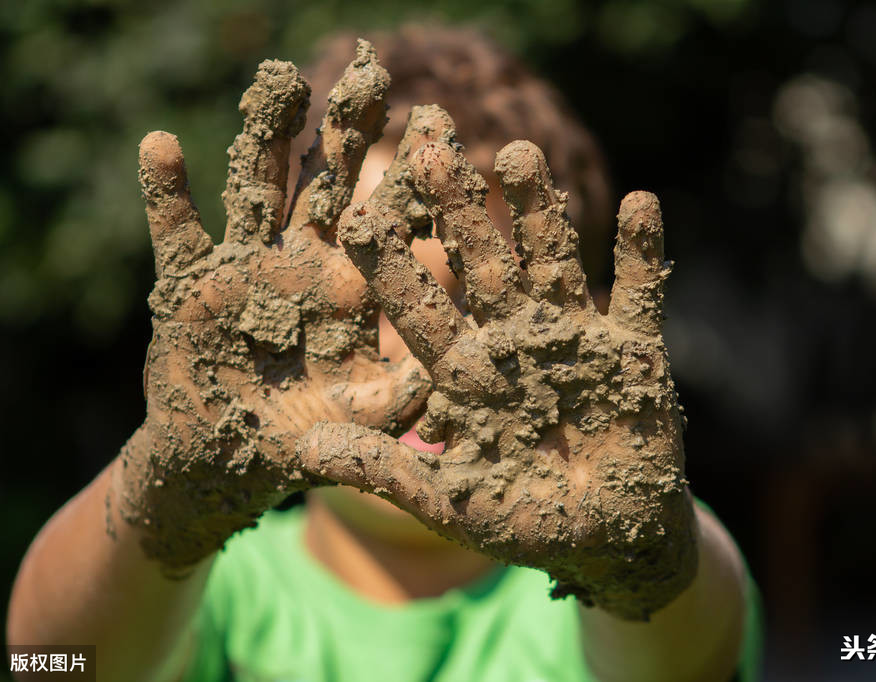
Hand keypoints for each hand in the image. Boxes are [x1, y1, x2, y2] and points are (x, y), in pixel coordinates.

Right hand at [115, 42, 447, 574]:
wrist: (223, 455)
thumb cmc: (304, 438)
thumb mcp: (360, 419)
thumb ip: (401, 398)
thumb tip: (451, 377)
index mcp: (353, 285)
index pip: (388, 218)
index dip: (413, 174)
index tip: (438, 123)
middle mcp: (302, 260)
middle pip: (329, 183)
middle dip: (347, 131)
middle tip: (370, 69)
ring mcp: (246, 263)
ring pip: (257, 188)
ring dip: (265, 136)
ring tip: (281, 79)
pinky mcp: (189, 281)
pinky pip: (175, 232)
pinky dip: (166, 194)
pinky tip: (161, 146)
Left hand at [302, 136, 697, 619]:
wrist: (610, 538)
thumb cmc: (525, 521)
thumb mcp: (449, 501)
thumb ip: (385, 470)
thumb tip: (307, 446)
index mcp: (465, 371)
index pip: (419, 308)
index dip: (390, 264)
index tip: (354, 216)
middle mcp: (514, 339)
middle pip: (482, 264)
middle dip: (459, 211)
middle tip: (432, 149)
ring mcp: (574, 338)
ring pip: (553, 262)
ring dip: (538, 212)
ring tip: (518, 153)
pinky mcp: (634, 349)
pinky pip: (640, 293)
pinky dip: (640, 253)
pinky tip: (640, 200)